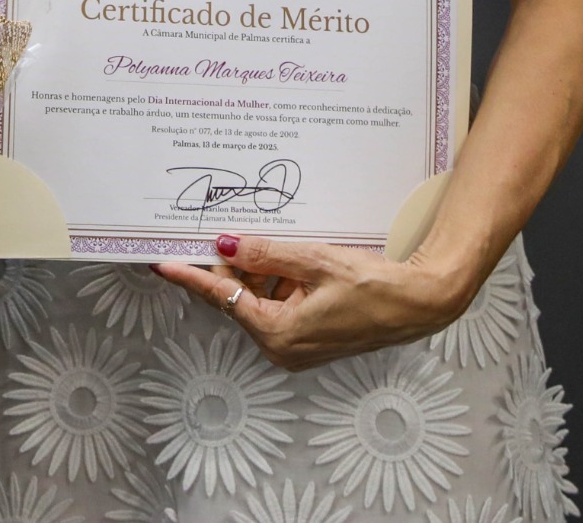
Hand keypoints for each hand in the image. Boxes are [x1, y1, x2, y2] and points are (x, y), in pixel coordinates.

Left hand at [156, 234, 479, 371]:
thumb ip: (266, 254)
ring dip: (262, 272)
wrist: (420, 304)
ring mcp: (296, 346)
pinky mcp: (310, 338)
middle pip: (240, 299)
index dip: (192, 277)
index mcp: (278, 334)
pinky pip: (280, 306)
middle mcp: (282, 348)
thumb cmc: (373, 286)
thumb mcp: (314, 261)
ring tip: (281, 245)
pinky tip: (294, 261)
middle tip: (233, 233)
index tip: (162, 263)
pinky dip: (279, 283)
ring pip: (260, 300)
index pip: (223, 298)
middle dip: (236, 267)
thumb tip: (225, 246)